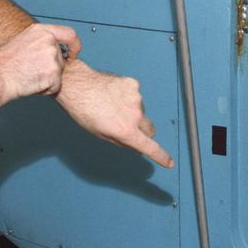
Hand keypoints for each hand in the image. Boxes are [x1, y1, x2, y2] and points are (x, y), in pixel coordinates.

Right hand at [0, 22, 80, 102]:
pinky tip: (31, 85)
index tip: (73, 54)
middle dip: (51, 70)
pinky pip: (56, 86)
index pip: (69, 34)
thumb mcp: (22, 42)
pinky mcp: (53, 73)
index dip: (75, 45)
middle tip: (31, 72)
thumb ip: (39, 43)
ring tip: (28, 77)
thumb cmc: (3, 64)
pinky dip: (46, 90)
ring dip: (47, 80)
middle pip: (61, 59)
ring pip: (58, 74)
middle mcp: (49, 41)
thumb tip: (51, 48)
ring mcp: (52, 57)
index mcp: (41, 31)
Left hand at [56, 62, 174, 168]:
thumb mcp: (100, 134)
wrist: (77, 85)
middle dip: (142, 131)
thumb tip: (136, 146)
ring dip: (132, 111)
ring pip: (141, 111)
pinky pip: (135, 95)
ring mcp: (136, 98)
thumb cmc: (84, 112)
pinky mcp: (133, 85)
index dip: (161, 157)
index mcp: (126, 131)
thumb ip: (121, 141)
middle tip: (126, 126)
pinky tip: (113, 93)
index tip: (169, 162)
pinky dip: (127, 96)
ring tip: (111, 105)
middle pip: (149, 129)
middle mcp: (135, 116)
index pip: (150, 147)